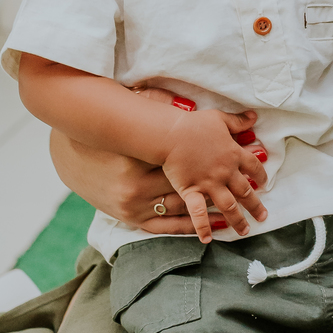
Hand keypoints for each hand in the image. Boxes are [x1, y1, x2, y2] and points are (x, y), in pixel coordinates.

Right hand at [48, 89, 267, 236]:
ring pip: (185, 213)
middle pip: (196, 190)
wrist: (73, 152)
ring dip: (217, 216)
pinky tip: (214, 231)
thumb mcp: (140, 112)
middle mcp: (142, 186)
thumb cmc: (110, 131)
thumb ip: (167, 105)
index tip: (253, 161)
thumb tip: (190, 102)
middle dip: (230, 192)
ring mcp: (137, 205)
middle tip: (259, 196)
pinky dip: (192, 228)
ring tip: (244, 219)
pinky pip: (167, 227)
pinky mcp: (132, 217)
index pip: (197, 162)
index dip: (226, 163)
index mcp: (148, 158)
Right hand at [162, 107, 268, 243]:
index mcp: (234, 154)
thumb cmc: (194, 124)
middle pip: (246, 191)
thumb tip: (253, 117)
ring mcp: (210, 183)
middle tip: (264, 217)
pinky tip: (208, 239)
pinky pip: (200, 213)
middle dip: (256, 205)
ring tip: (245, 231)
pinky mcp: (192, 191)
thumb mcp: (219, 118)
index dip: (261, 175)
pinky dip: (204, 227)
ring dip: (238, 220)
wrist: (171, 133)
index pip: (254, 167)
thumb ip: (238, 121)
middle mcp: (226, 172)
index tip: (264, 183)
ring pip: (229, 206)